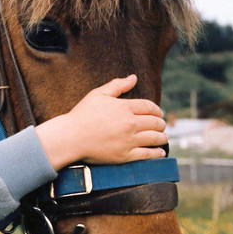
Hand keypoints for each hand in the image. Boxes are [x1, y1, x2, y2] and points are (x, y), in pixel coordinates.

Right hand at [36, 75, 166, 170]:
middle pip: (156, 123)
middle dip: (161, 124)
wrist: (70, 137)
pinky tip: (160, 152)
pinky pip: (148, 154)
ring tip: (162, 138)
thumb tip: (133, 77)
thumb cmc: (82, 115)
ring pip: (155, 138)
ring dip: (162, 137)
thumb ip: (117, 85)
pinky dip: (157, 153)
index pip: (150, 107)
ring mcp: (129, 140)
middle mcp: (130, 123)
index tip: (158, 113)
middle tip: (161, 126)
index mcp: (125, 107)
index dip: (157, 110)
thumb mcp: (98, 95)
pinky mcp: (125, 155)